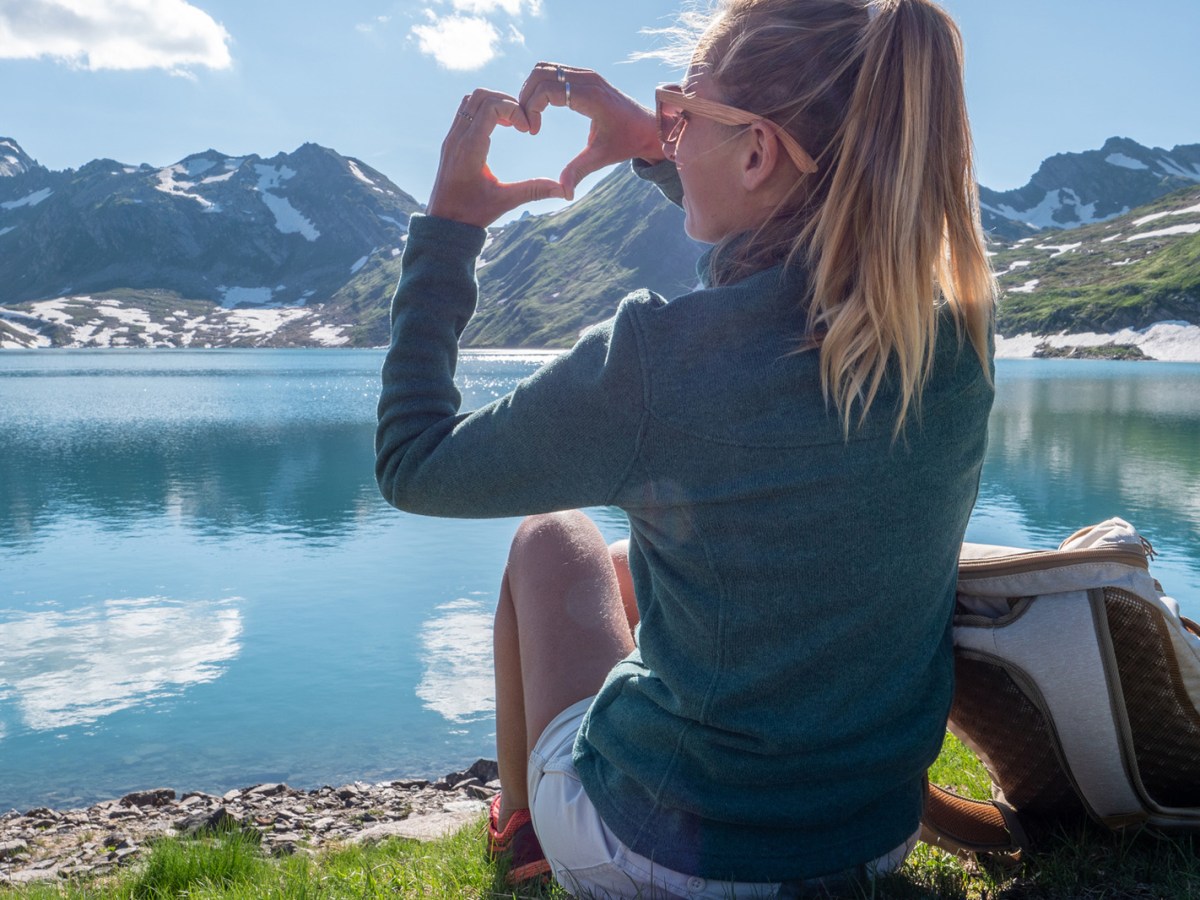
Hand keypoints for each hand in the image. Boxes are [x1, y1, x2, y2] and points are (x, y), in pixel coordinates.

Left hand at [426, 89, 566, 228]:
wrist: (443, 223)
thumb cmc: (472, 214)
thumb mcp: (505, 201)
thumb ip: (534, 191)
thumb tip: (564, 191)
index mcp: (470, 149)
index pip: (490, 106)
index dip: (514, 109)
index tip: (526, 129)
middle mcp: (457, 138)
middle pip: (480, 95)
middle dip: (506, 101)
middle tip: (522, 121)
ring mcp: (451, 138)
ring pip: (470, 100)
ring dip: (494, 103)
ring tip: (512, 122)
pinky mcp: (450, 141)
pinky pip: (466, 111)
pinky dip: (484, 110)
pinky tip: (500, 127)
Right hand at [518, 63, 664, 200]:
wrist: (649, 128)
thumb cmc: (627, 142)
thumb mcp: (601, 157)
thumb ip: (579, 172)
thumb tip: (564, 193)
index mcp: (591, 97)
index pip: (547, 89)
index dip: (531, 108)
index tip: (532, 132)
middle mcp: (588, 79)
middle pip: (541, 73)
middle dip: (526, 97)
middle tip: (526, 123)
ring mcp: (587, 75)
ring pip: (545, 69)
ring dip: (531, 90)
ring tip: (531, 116)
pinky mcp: (585, 77)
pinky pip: (554, 73)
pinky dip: (541, 87)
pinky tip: (540, 110)